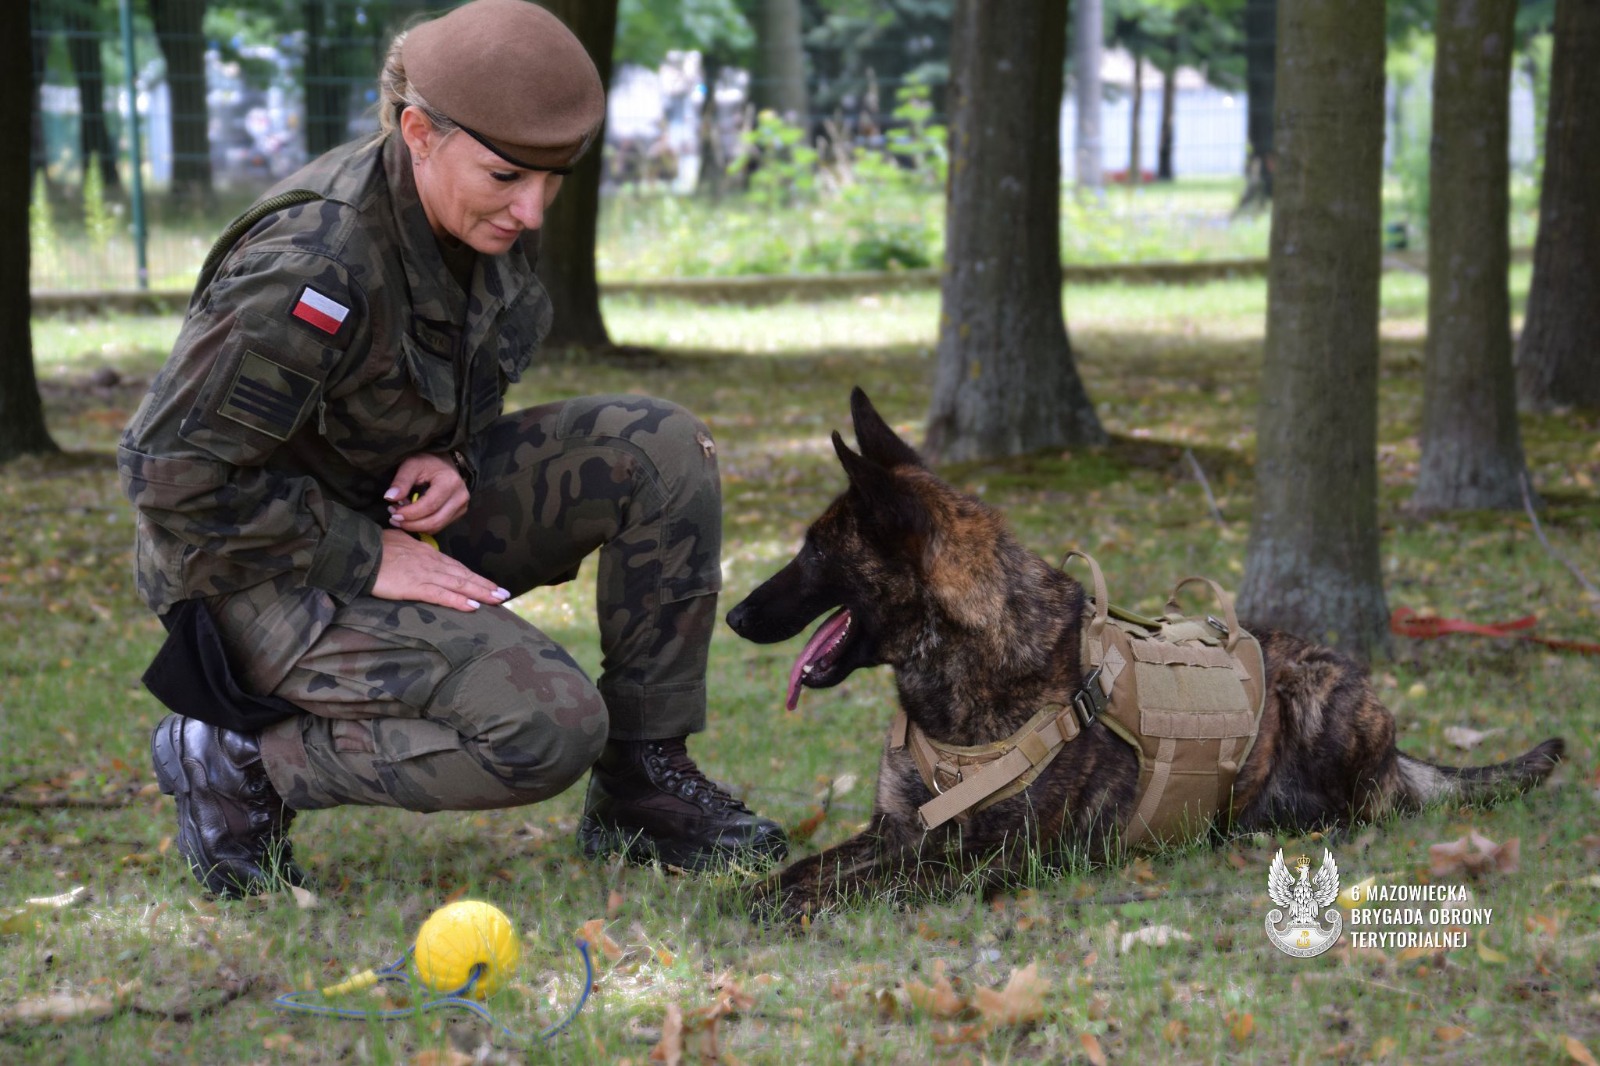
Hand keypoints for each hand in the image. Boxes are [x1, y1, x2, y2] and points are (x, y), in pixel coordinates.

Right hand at [371, 529, 510, 611]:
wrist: (357, 551)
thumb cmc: (373, 546)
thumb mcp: (396, 541)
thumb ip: (409, 545)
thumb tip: (412, 545)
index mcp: (426, 553)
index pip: (456, 567)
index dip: (474, 577)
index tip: (490, 584)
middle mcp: (430, 562)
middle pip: (463, 575)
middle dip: (485, 585)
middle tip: (505, 594)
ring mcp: (423, 573)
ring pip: (458, 584)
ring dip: (480, 592)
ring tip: (498, 600)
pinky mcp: (413, 585)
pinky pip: (440, 594)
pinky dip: (458, 600)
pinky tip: (473, 606)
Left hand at [383, 453, 468, 534]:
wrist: (445, 461)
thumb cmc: (427, 461)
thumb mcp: (412, 465)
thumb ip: (401, 481)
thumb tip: (389, 498)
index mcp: (450, 483)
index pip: (429, 506)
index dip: (410, 513)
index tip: (393, 513)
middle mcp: (460, 497)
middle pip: (434, 521)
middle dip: (411, 524)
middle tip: (394, 519)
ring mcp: (462, 506)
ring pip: (437, 527)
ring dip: (416, 527)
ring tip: (400, 519)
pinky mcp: (459, 513)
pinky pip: (439, 526)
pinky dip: (423, 526)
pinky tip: (412, 519)